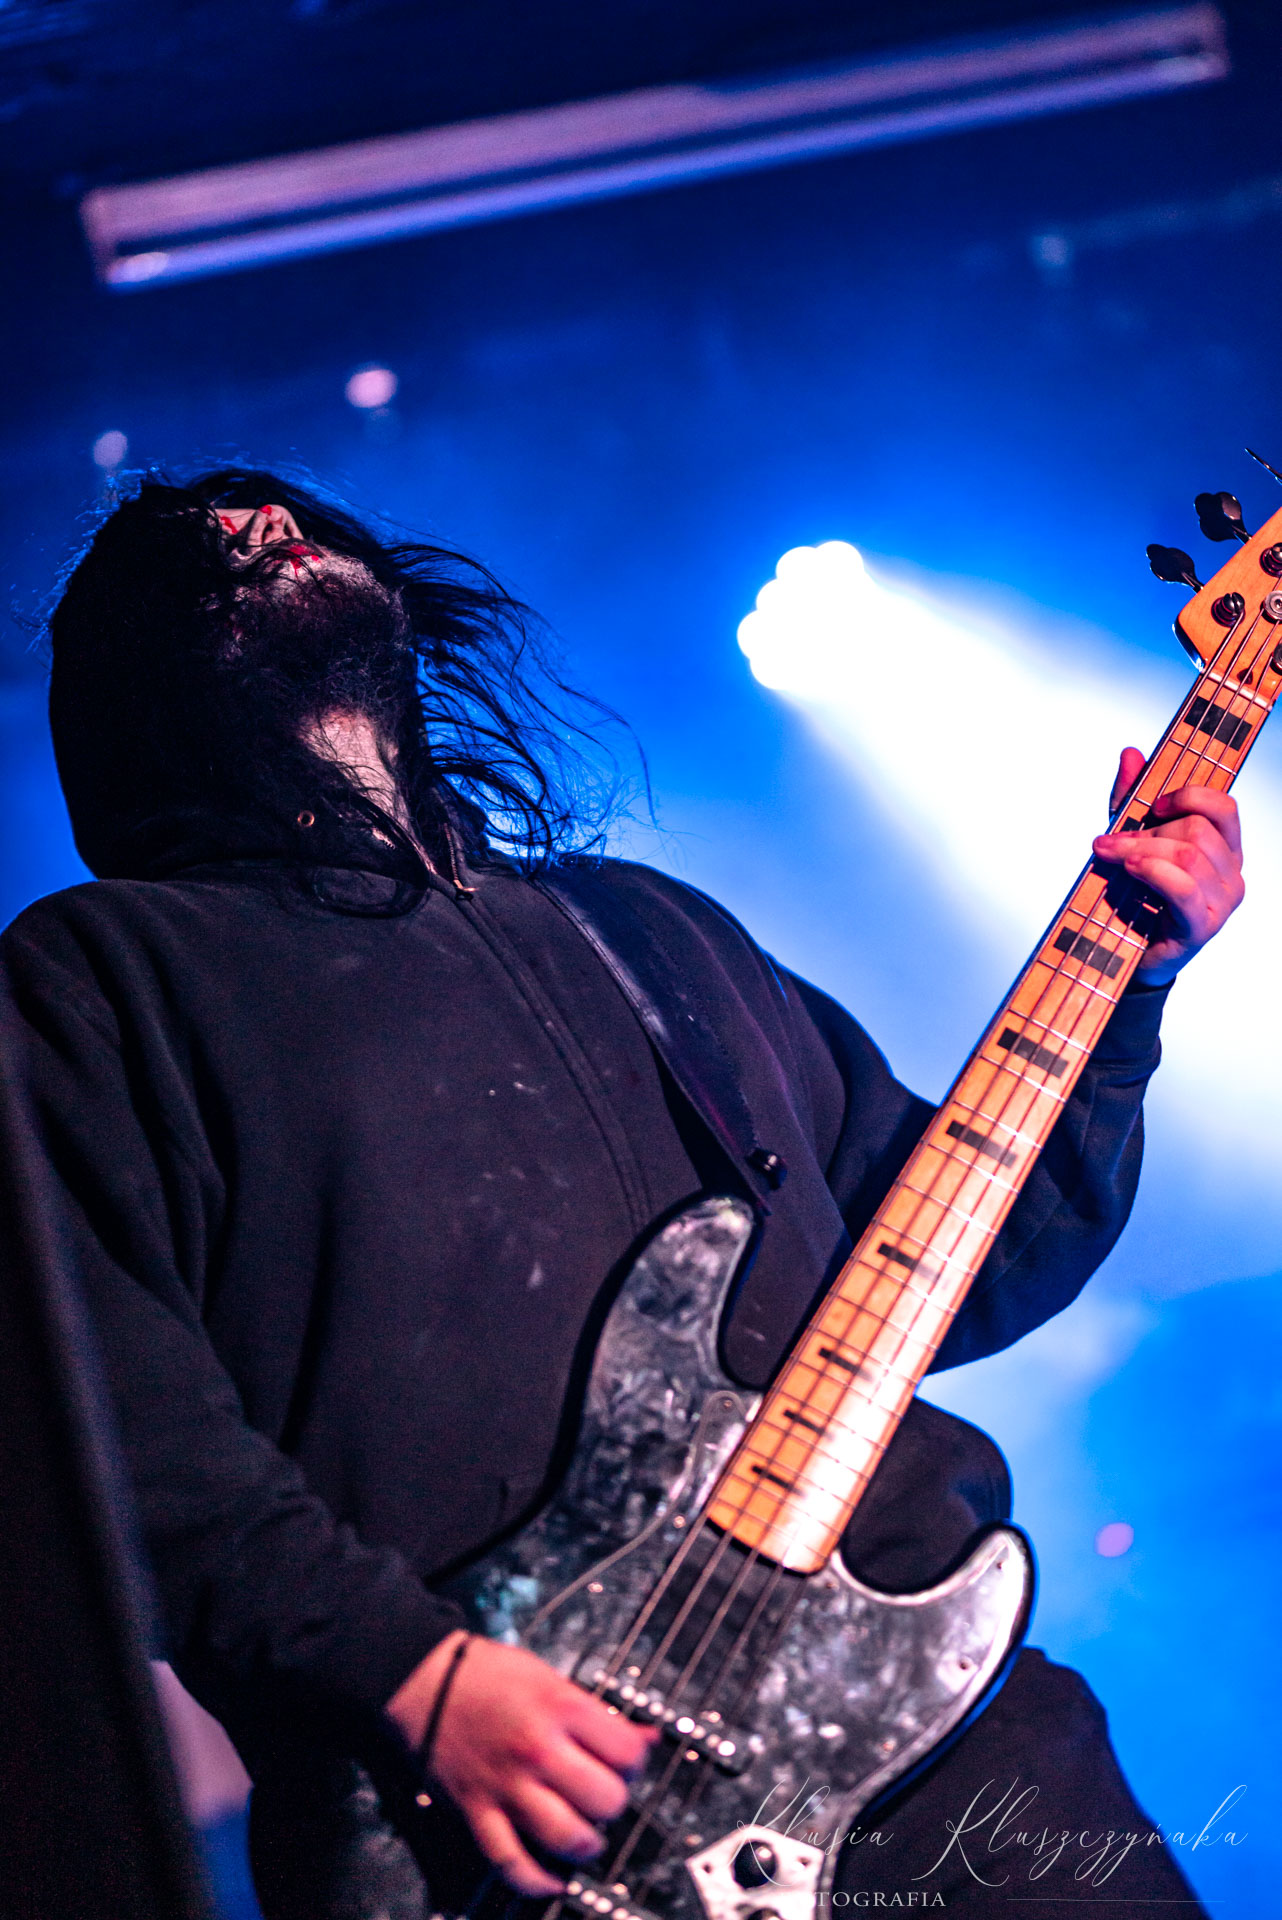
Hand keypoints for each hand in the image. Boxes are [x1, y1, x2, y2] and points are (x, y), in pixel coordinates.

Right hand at [386, 1633, 655, 1894]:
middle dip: (613, 1802)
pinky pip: (510, 1861)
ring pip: (566, 1837)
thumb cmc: (488, 1673)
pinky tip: (553, 1880)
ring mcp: (507, 1784)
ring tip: (587, 1836)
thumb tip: (648, 1737)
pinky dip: (536, 1879)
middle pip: (605, 1800)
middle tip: (603, 1793)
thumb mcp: (552, 1677)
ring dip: (586, 1844)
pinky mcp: (477, 1810)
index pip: (626, 1753)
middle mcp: (538, 1749)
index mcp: (561, 1707)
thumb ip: (600, 1713)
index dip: (635, 1761)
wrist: (426, 1679)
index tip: (627, 1762)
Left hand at [1092, 747, 1244, 985]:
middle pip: (1197, 830)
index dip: (1189, 796)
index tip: (1152, 806)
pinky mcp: (1203, 926)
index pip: (1224, 807)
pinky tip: (1129, 870)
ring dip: (1139, 851)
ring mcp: (1222, 901)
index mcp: (1224, 848)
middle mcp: (1232, 872)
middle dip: (1144, 833)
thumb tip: (1131, 754)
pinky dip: (1151, 872)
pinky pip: (1183, 887)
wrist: (1127, 954)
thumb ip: (1131, 800)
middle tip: (1108, 843)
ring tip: (1109, 857)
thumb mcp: (1130, 840)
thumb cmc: (1135, 895)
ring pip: (1187, 855)